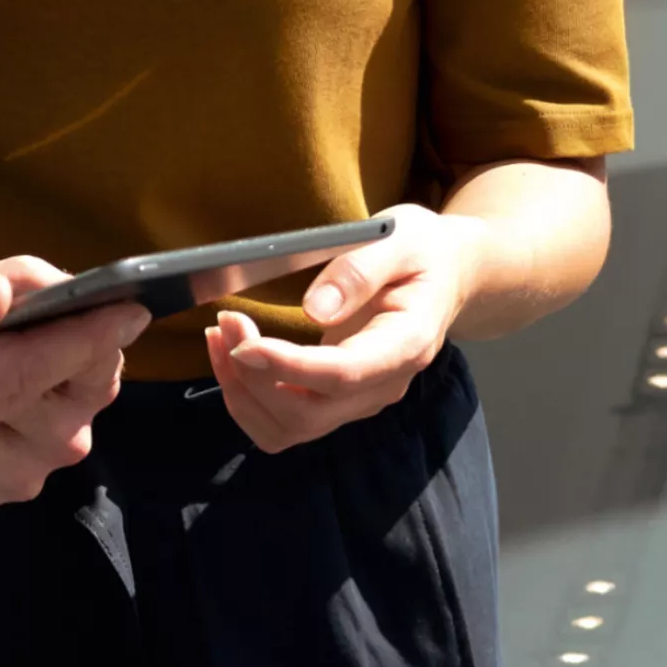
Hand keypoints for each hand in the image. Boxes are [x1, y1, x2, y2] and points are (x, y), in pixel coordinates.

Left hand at [202, 206, 481, 454]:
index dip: (287, 367)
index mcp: (405, 345)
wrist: (446, 276)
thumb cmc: (422, 252)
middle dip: (253, 376)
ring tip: (220, 338)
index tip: (243, 344)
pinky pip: (285, 422)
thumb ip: (359, 270)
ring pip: (290, 428)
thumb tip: (315, 309)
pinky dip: (248, 400)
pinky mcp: (338, 399)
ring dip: (243, 393)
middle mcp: (383, 385)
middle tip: (226, 322)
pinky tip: (232, 358)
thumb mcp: (399, 239)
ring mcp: (361, 399)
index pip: (343, 375)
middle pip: (308, 412)